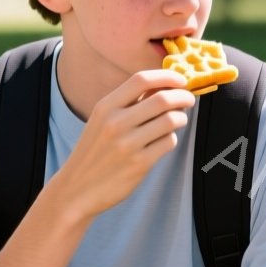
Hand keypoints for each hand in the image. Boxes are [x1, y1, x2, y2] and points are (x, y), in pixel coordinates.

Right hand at [51, 70, 195, 220]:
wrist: (76, 190)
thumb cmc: (94, 152)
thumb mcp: (101, 121)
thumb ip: (128, 104)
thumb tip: (164, 86)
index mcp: (105, 107)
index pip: (141, 79)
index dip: (167, 76)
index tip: (180, 80)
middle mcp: (115, 123)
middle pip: (162, 99)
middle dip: (183, 97)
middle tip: (189, 100)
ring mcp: (128, 144)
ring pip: (171, 120)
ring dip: (181, 118)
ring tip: (178, 120)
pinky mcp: (140, 164)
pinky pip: (169, 142)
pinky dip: (172, 139)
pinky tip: (164, 141)